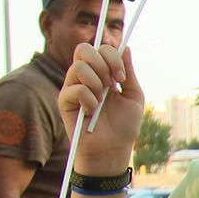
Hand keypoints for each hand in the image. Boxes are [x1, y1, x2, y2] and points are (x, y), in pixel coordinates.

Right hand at [60, 42, 143, 174]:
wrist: (113, 150)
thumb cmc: (124, 127)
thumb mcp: (134, 96)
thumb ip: (128, 72)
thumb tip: (126, 47)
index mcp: (102, 73)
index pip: (100, 49)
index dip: (112, 56)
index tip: (121, 77)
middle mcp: (85, 77)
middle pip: (83, 49)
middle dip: (102, 63)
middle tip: (110, 84)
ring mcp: (73, 88)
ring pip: (78, 66)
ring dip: (96, 83)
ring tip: (100, 101)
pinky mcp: (65, 102)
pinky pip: (74, 89)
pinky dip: (88, 99)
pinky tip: (92, 112)